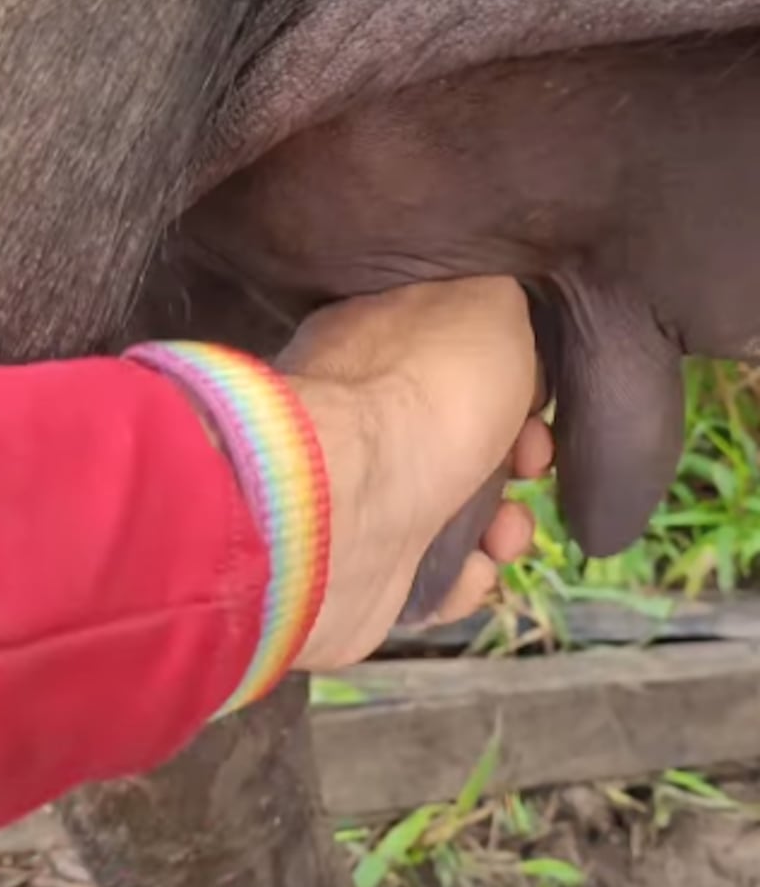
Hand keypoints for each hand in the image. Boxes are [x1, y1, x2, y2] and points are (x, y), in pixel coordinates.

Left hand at [280, 278, 551, 668]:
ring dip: (501, 531)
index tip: (540, 406)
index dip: (514, 384)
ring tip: (503, 538)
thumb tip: (511, 342)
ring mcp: (355, 497)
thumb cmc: (427, 393)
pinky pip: (428, 578)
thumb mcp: (491, 307)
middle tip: (530, 469)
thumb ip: (506, 311)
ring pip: (452, 516)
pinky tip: (467, 571)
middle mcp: (358, 418)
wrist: (346, 506)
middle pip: (463, 441)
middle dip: (516, 463)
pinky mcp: (358, 567)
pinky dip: (460, 579)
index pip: (455, 360)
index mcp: (377, 343)